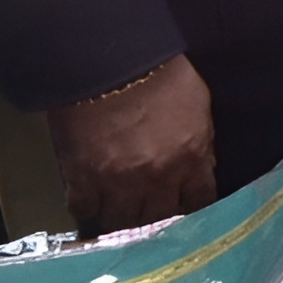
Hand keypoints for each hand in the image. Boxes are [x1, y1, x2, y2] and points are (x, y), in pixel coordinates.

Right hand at [46, 53, 215, 237]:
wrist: (110, 60)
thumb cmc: (161, 75)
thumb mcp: (198, 105)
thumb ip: (200, 142)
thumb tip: (201, 166)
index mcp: (191, 159)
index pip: (200, 201)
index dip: (192, 207)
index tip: (184, 207)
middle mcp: (158, 178)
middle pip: (158, 219)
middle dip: (155, 219)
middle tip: (147, 213)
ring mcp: (118, 182)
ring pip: (121, 222)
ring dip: (121, 219)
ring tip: (118, 212)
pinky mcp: (82, 177)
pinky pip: (83, 209)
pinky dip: (86, 209)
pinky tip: (88, 202)